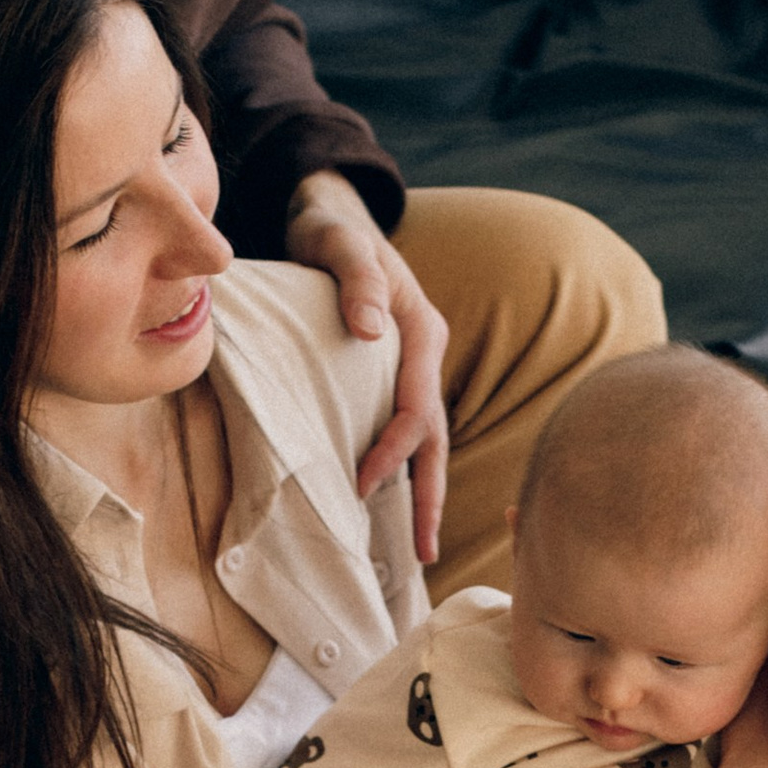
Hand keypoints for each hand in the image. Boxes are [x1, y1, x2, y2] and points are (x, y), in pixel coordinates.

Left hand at [286, 169, 450, 562]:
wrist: (331, 213)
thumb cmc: (331, 229)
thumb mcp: (340, 243)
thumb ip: (359, 281)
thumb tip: (372, 330)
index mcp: (421, 331)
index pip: (416, 408)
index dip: (393, 451)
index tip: (362, 485)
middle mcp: (424, 355)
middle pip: (435, 438)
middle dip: (429, 497)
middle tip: (423, 555)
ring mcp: (412, 369)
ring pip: (426, 442)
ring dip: (422, 494)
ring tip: (419, 549)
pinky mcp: (392, 376)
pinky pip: (404, 430)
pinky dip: (402, 470)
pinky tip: (391, 505)